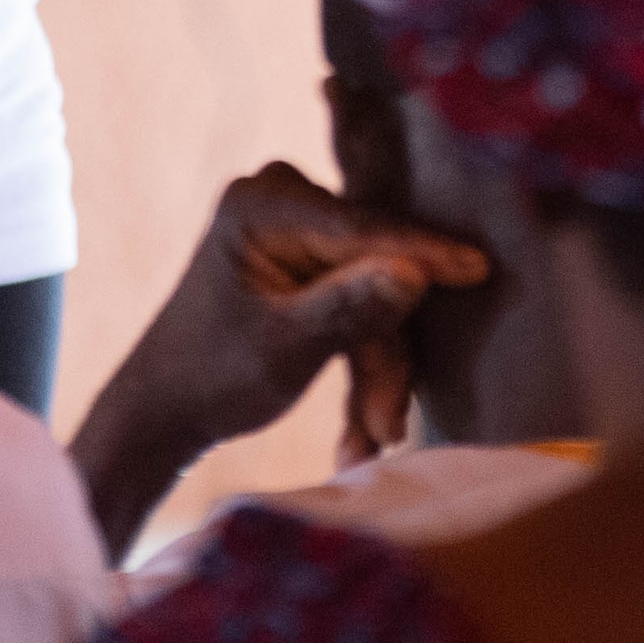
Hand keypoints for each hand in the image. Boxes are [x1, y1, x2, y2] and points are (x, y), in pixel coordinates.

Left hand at [66, 163, 489, 551]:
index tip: (479, 268)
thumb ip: (350, 307)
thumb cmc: (212, 378)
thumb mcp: (285, 349)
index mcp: (263, 205)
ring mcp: (295, 230)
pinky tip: (359, 430)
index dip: (424, 252)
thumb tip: (416, 272)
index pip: (362, 228)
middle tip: (390, 425)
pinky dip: (361, 361)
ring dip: (374, 371)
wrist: (164, 414)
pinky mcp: (307, 260)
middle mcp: (282, 201)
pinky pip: (356, 303)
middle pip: (373, 269)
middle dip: (384, 352)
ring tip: (369, 441)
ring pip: (371, 295)